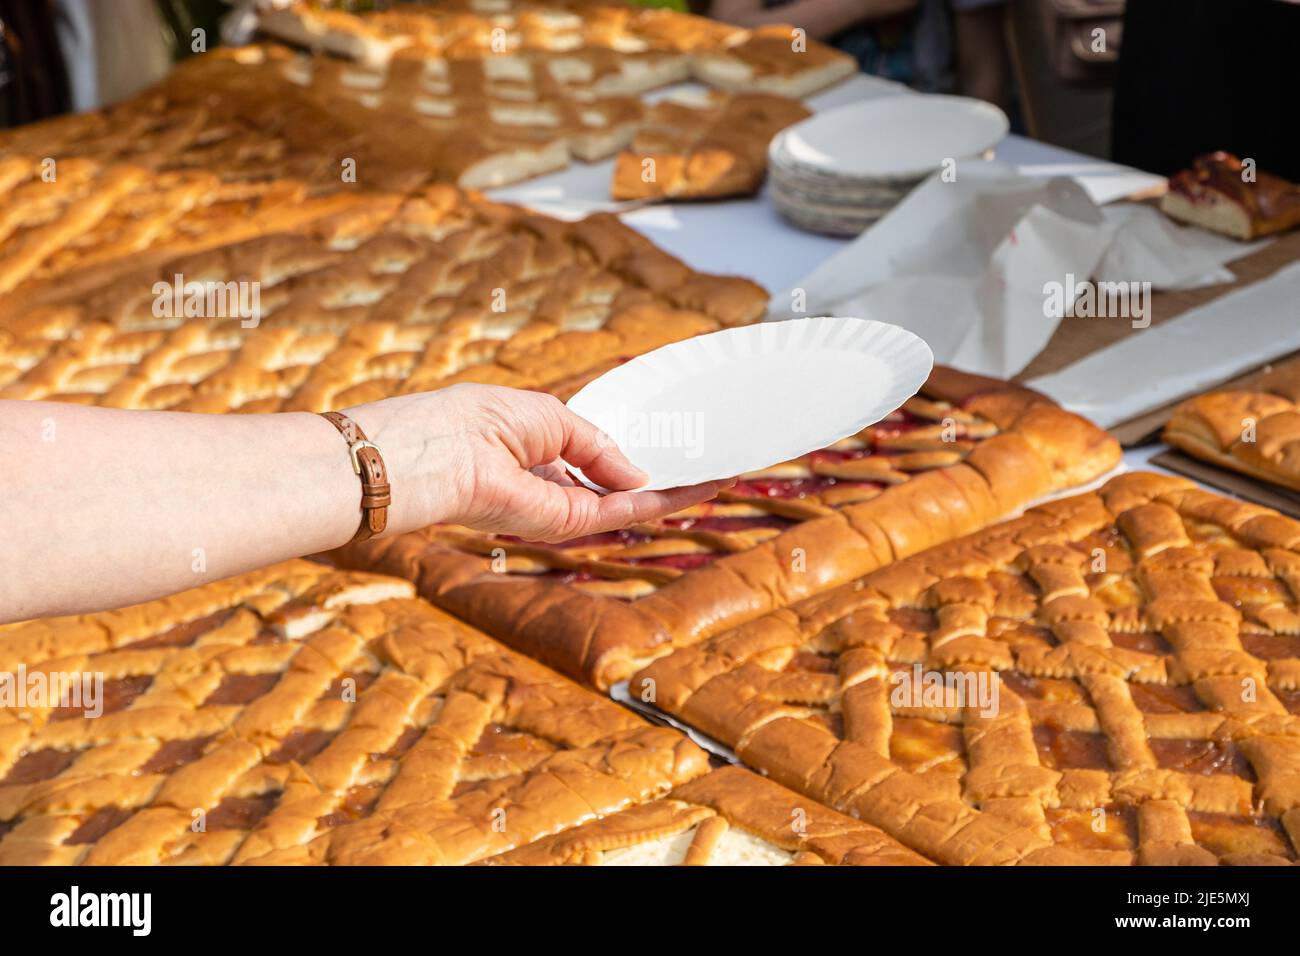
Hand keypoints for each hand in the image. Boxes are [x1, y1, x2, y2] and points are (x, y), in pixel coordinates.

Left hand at [346, 384, 729, 542]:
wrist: (441, 453)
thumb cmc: (476, 421)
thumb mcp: (551, 418)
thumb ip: (598, 447)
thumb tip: (637, 475)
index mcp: (538, 453)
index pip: (592, 458)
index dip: (629, 453)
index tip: (668, 445)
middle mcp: (551, 485)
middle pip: (616, 485)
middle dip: (659, 476)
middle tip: (705, 460)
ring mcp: (561, 508)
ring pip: (629, 503)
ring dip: (674, 491)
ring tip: (718, 472)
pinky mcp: (568, 522)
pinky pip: (627, 512)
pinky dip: (666, 500)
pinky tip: (699, 486)